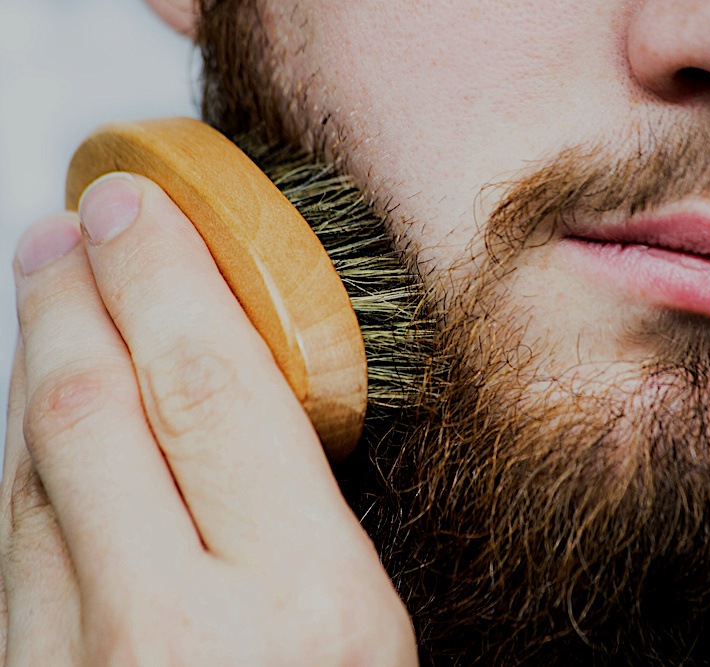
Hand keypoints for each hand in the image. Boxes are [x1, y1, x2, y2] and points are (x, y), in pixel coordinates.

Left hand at [1, 173, 416, 665]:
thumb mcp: (377, 630)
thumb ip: (319, 522)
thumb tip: (259, 394)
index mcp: (309, 602)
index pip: (212, 389)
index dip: (164, 276)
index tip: (139, 207)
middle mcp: (179, 632)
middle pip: (92, 412)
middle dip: (73, 295)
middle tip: (69, 228)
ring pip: (27, 474)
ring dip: (38, 366)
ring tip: (55, 301)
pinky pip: (10, 548)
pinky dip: (26, 458)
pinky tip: (46, 425)